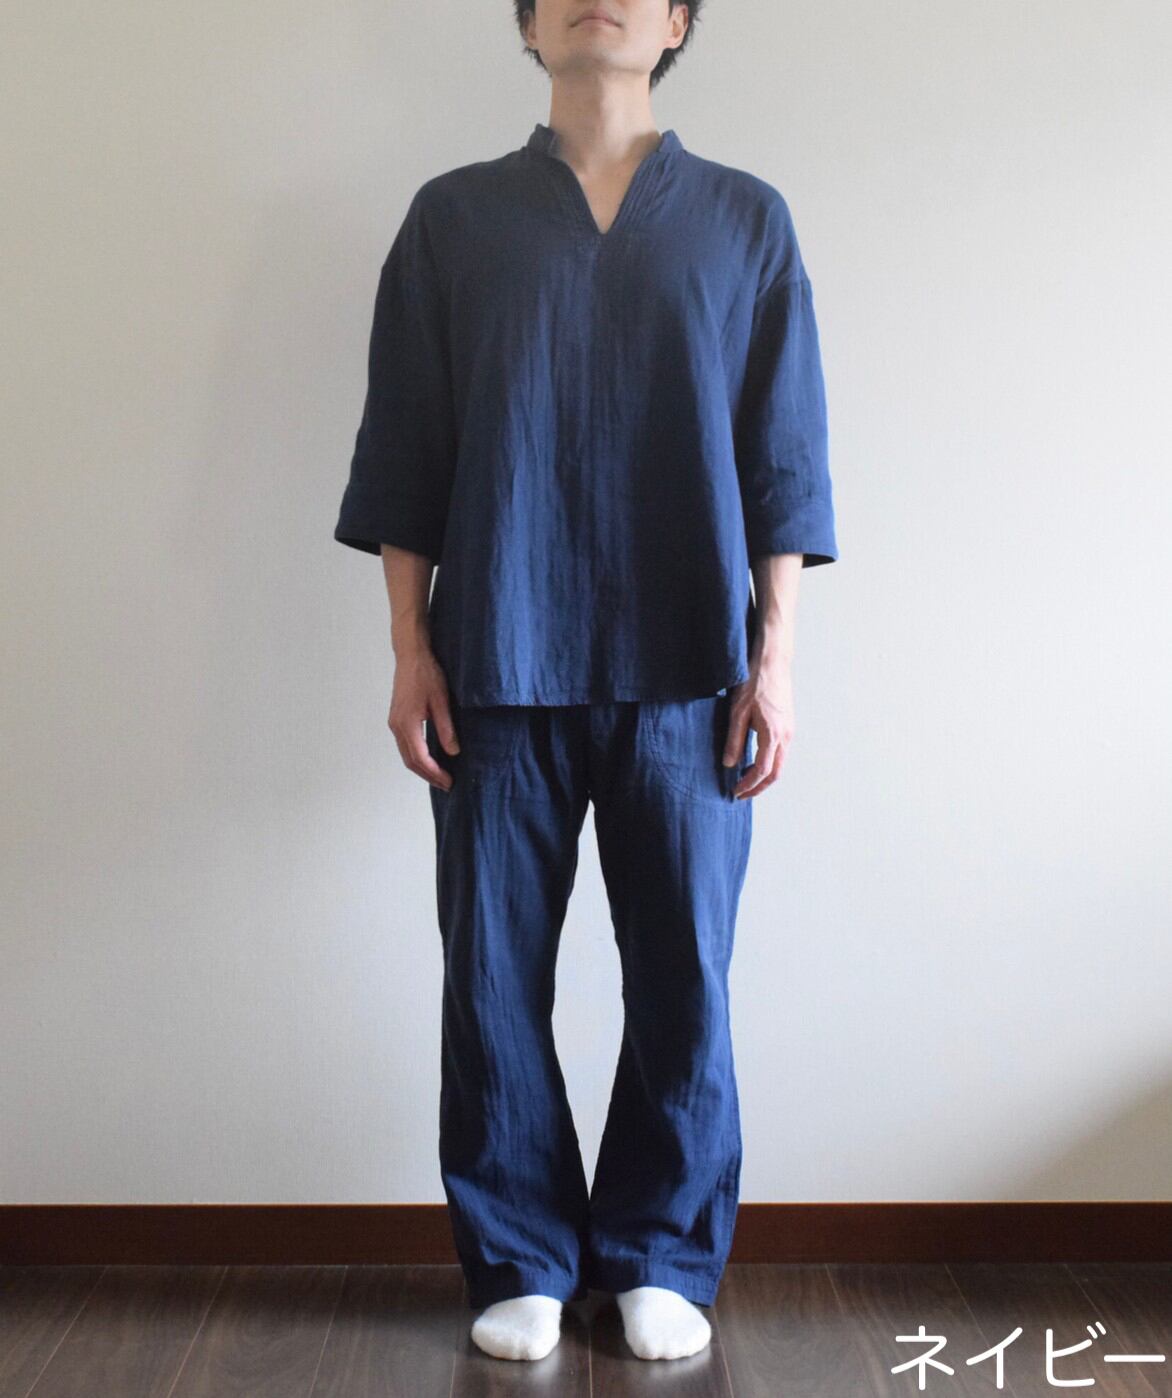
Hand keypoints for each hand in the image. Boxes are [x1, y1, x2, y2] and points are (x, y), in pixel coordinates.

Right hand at [388, 644, 459, 789]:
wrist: (411, 656)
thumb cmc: (427, 674)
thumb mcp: (441, 701)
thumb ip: (446, 728)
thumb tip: (453, 752)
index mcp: (407, 724)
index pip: (420, 759)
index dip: (435, 773)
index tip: (450, 782)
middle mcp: (396, 727)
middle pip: (410, 761)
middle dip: (428, 776)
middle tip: (447, 785)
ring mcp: (395, 723)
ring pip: (406, 755)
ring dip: (422, 768)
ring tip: (440, 776)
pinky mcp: (397, 719)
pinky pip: (405, 745)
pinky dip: (417, 757)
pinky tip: (430, 759)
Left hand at [723, 655, 794, 799]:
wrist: (773, 663)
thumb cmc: (755, 683)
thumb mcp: (738, 712)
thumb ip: (734, 740)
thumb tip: (729, 764)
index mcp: (772, 735)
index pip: (762, 771)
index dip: (749, 785)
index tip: (736, 792)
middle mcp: (785, 736)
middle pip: (776, 773)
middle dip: (759, 787)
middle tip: (742, 794)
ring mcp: (789, 731)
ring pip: (780, 763)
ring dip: (765, 776)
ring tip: (746, 781)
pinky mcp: (788, 725)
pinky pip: (781, 752)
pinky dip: (770, 763)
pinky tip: (755, 761)